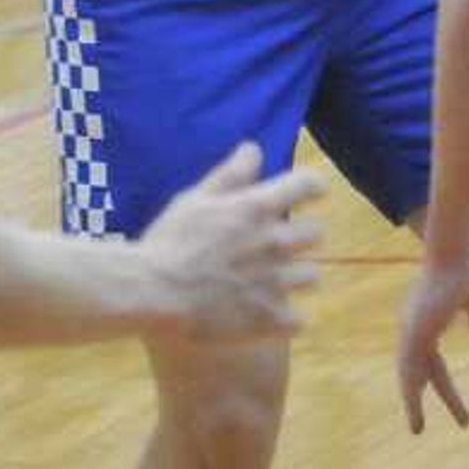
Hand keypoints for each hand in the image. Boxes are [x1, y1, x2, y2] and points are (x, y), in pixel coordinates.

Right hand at [140, 143, 327, 339]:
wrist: (153, 294)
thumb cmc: (169, 241)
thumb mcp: (195, 199)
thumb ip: (230, 174)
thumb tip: (255, 148)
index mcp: (257, 208)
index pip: (309, 185)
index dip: (310, 188)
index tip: (307, 193)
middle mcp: (275, 242)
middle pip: (316, 233)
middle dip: (301, 236)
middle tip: (278, 244)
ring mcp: (276, 283)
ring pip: (312, 276)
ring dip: (296, 276)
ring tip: (271, 281)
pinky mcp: (269, 318)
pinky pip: (298, 320)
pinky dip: (286, 319)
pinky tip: (266, 314)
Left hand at [396, 243, 468, 431]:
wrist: (459, 248)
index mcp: (431, 318)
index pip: (434, 359)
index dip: (440, 383)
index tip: (452, 400)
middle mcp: (416, 324)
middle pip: (423, 370)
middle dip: (434, 397)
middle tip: (430, 425)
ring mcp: (412, 328)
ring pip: (410, 373)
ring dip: (413, 402)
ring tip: (416, 428)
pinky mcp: (414, 330)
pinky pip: (408, 368)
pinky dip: (409, 390)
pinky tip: (411, 407)